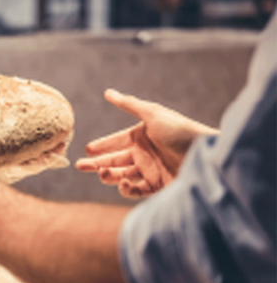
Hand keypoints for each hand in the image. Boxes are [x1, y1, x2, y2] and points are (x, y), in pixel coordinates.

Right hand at [75, 89, 217, 197]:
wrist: (204, 154)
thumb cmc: (180, 130)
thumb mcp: (152, 114)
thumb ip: (128, 104)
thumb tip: (107, 92)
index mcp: (142, 136)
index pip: (116, 141)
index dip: (102, 146)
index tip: (88, 149)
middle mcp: (144, 154)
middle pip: (115, 160)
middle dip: (96, 163)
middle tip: (80, 166)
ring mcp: (150, 171)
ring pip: (121, 175)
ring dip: (109, 176)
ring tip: (101, 173)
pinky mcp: (157, 186)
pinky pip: (135, 190)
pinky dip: (126, 189)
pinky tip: (123, 182)